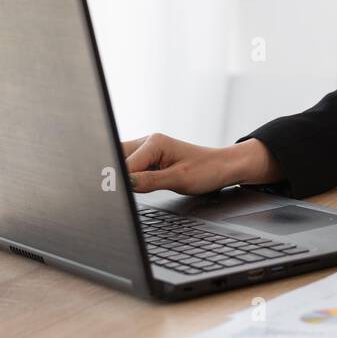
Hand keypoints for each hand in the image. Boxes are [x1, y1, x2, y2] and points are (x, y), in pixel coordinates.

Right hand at [121, 133, 242, 194]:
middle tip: (117, 193)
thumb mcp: (178, 180)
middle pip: (117, 158)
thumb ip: (149, 181)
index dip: (119, 182)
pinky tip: (133, 186)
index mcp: (154, 143)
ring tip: (128, 189)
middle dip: (114, 175)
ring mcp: (147, 149)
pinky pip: (130, 166)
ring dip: (121, 176)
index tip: (114, 195)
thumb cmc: (207, 170)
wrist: (223, 167)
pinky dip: (128, 177)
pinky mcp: (149, 158)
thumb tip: (124, 184)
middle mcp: (148, 142)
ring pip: (121, 161)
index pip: (124, 165)